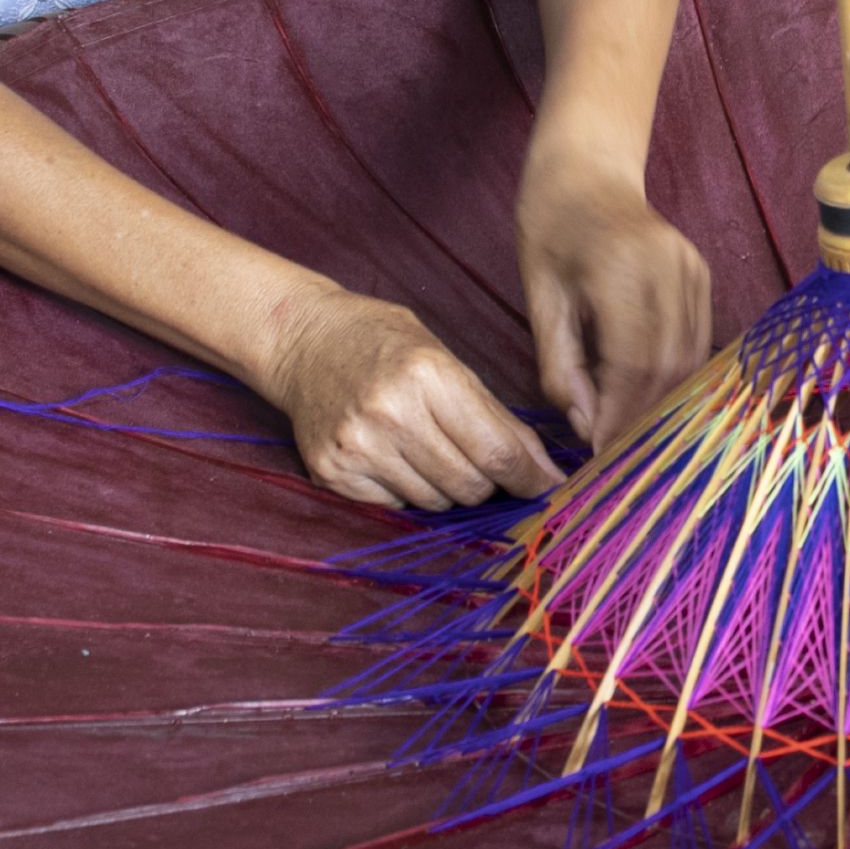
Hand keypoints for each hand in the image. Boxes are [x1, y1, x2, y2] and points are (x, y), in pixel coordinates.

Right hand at [263, 286, 561, 510]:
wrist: (303, 342)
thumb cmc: (382, 344)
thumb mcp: (445, 360)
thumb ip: (494, 415)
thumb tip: (541, 470)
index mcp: (426, 375)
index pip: (496, 450)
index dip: (529, 478)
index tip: (546, 487)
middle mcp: (389, 413)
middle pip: (469, 485)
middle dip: (487, 481)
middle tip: (477, 460)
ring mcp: (356, 446)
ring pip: (435, 502)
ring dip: (446, 488)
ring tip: (428, 450)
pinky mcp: (331, 473)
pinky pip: (395, 506)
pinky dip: (407, 491)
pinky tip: (394, 457)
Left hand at [517, 145, 712, 448]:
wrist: (588, 172)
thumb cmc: (551, 230)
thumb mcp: (540, 298)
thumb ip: (559, 365)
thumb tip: (587, 426)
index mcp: (622, 269)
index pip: (634, 363)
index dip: (621, 416)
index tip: (601, 454)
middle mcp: (670, 269)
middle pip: (669, 367)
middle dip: (643, 418)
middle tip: (617, 455)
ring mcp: (694, 271)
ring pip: (690, 360)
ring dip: (663, 404)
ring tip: (632, 435)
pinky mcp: (703, 276)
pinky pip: (697, 342)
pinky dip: (675, 378)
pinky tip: (649, 398)